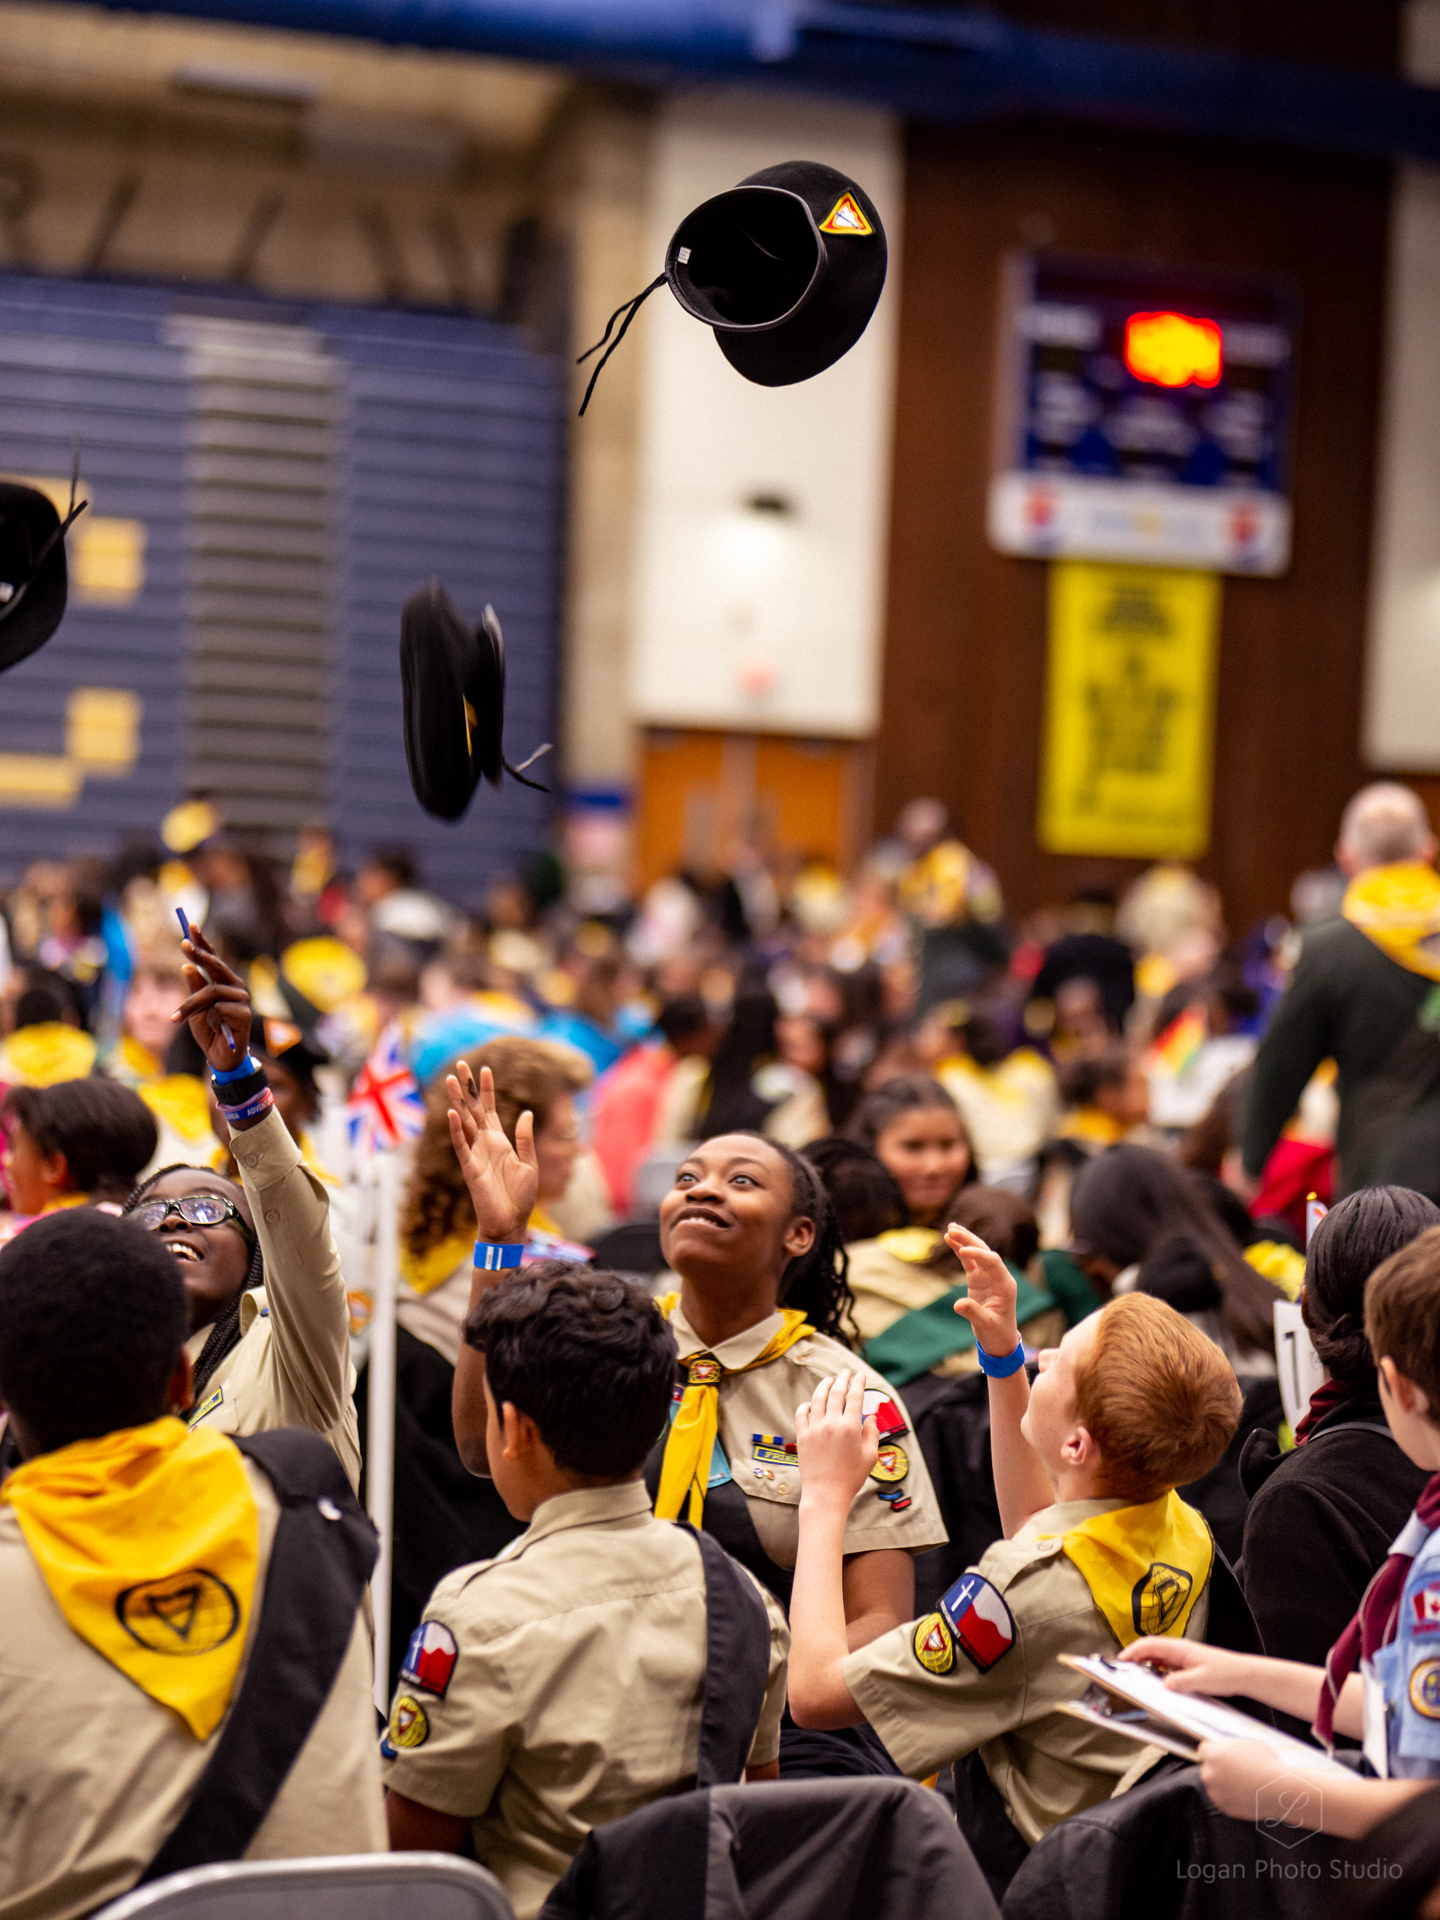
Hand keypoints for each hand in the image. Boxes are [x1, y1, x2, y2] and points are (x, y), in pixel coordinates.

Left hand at [173, 925, 250, 1073]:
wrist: (221, 1057)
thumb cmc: (209, 1030)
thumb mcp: (194, 1008)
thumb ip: (194, 988)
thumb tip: (186, 966)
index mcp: (224, 982)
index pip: (212, 958)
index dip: (202, 942)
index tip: (190, 926)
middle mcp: (236, 986)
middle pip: (216, 966)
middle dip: (199, 955)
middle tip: (184, 944)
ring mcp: (242, 999)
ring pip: (210, 992)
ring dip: (190, 1006)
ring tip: (176, 1019)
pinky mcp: (244, 1014)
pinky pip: (216, 1009)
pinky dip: (208, 1020)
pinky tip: (215, 1030)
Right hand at [447, 1061, 536, 1243]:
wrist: (512, 1222)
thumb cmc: (521, 1196)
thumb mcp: (530, 1164)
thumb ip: (525, 1139)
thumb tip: (526, 1113)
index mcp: (499, 1141)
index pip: (490, 1109)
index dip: (487, 1089)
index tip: (485, 1068)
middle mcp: (485, 1143)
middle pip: (473, 1109)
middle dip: (467, 1088)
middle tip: (460, 1065)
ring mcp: (475, 1154)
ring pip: (464, 1122)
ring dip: (458, 1101)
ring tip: (452, 1080)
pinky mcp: (470, 1168)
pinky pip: (461, 1146)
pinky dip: (456, 1130)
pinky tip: (453, 1113)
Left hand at [795, 1369, 879, 1512]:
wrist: (825, 1494)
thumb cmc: (851, 1478)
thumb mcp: (869, 1456)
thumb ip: (872, 1433)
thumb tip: (871, 1416)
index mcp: (850, 1427)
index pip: (854, 1396)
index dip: (858, 1383)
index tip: (861, 1375)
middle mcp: (831, 1423)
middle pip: (836, 1392)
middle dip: (842, 1379)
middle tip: (846, 1372)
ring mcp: (814, 1428)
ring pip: (817, 1398)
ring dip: (824, 1386)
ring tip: (829, 1380)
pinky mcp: (802, 1436)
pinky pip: (802, 1413)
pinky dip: (807, 1404)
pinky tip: (811, 1403)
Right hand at [944, 1222, 1018, 1357]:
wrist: (1000, 1341)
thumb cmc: (997, 1334)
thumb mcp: (985, 1325)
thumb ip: (973, 1313)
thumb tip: (958, 1305)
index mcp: (1005, 1285)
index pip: (993, 1262)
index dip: (979, 1254)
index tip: (963, 1250)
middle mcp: (998, 1277)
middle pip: (985, 1252)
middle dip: (969, 1240)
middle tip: (952, 1230)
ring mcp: (988, 1277)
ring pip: (976, 1253)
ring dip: (964, 1240)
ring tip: (950, 1229)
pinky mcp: (978, 1280)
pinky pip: (969, 1261)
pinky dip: (960, 1250)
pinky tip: (949, 1240)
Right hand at [1120, 1636, 1254, 1697]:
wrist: (1242, 1674)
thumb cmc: (1225, 1673)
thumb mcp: (1203, 1680)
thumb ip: (1182, 1682)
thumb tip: (1163, 1684)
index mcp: (1179, 1648)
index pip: (1149, 1645)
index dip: (1132, 1651)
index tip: (1120, 1661)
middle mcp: (1178, 1650)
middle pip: (1149, 1649)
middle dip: (1134, 1658)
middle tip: (1123, 1672)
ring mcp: (1181, 1657)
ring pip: (1156, 1658)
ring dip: (1144, 1665)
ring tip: (1135, 1679)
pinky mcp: (1186, 1665)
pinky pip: (1165, 1666)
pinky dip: (1155, 1672)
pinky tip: (1155, 1683)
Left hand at [1198, 1739, 1321, 1829]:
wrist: (1279, 1791)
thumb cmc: (1266, 1764)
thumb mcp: (1247, 1744)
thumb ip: (1229, 1746)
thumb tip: (1224, 1749)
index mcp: (1213, 1754)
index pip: (1203, 1751)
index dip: (1213, 1752)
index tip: (1221, 1756)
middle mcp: (1209, 1773)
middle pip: (1207, 1768)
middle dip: (1218, 1769)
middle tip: (1236, 1771)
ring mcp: (1215, 1793)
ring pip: (1214, 1785)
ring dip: (1223, 1784)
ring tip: (1243, 1783)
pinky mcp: (1223, 1807)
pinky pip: (1223, 1799)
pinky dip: (1230, 1797)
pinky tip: (1244, 1794)